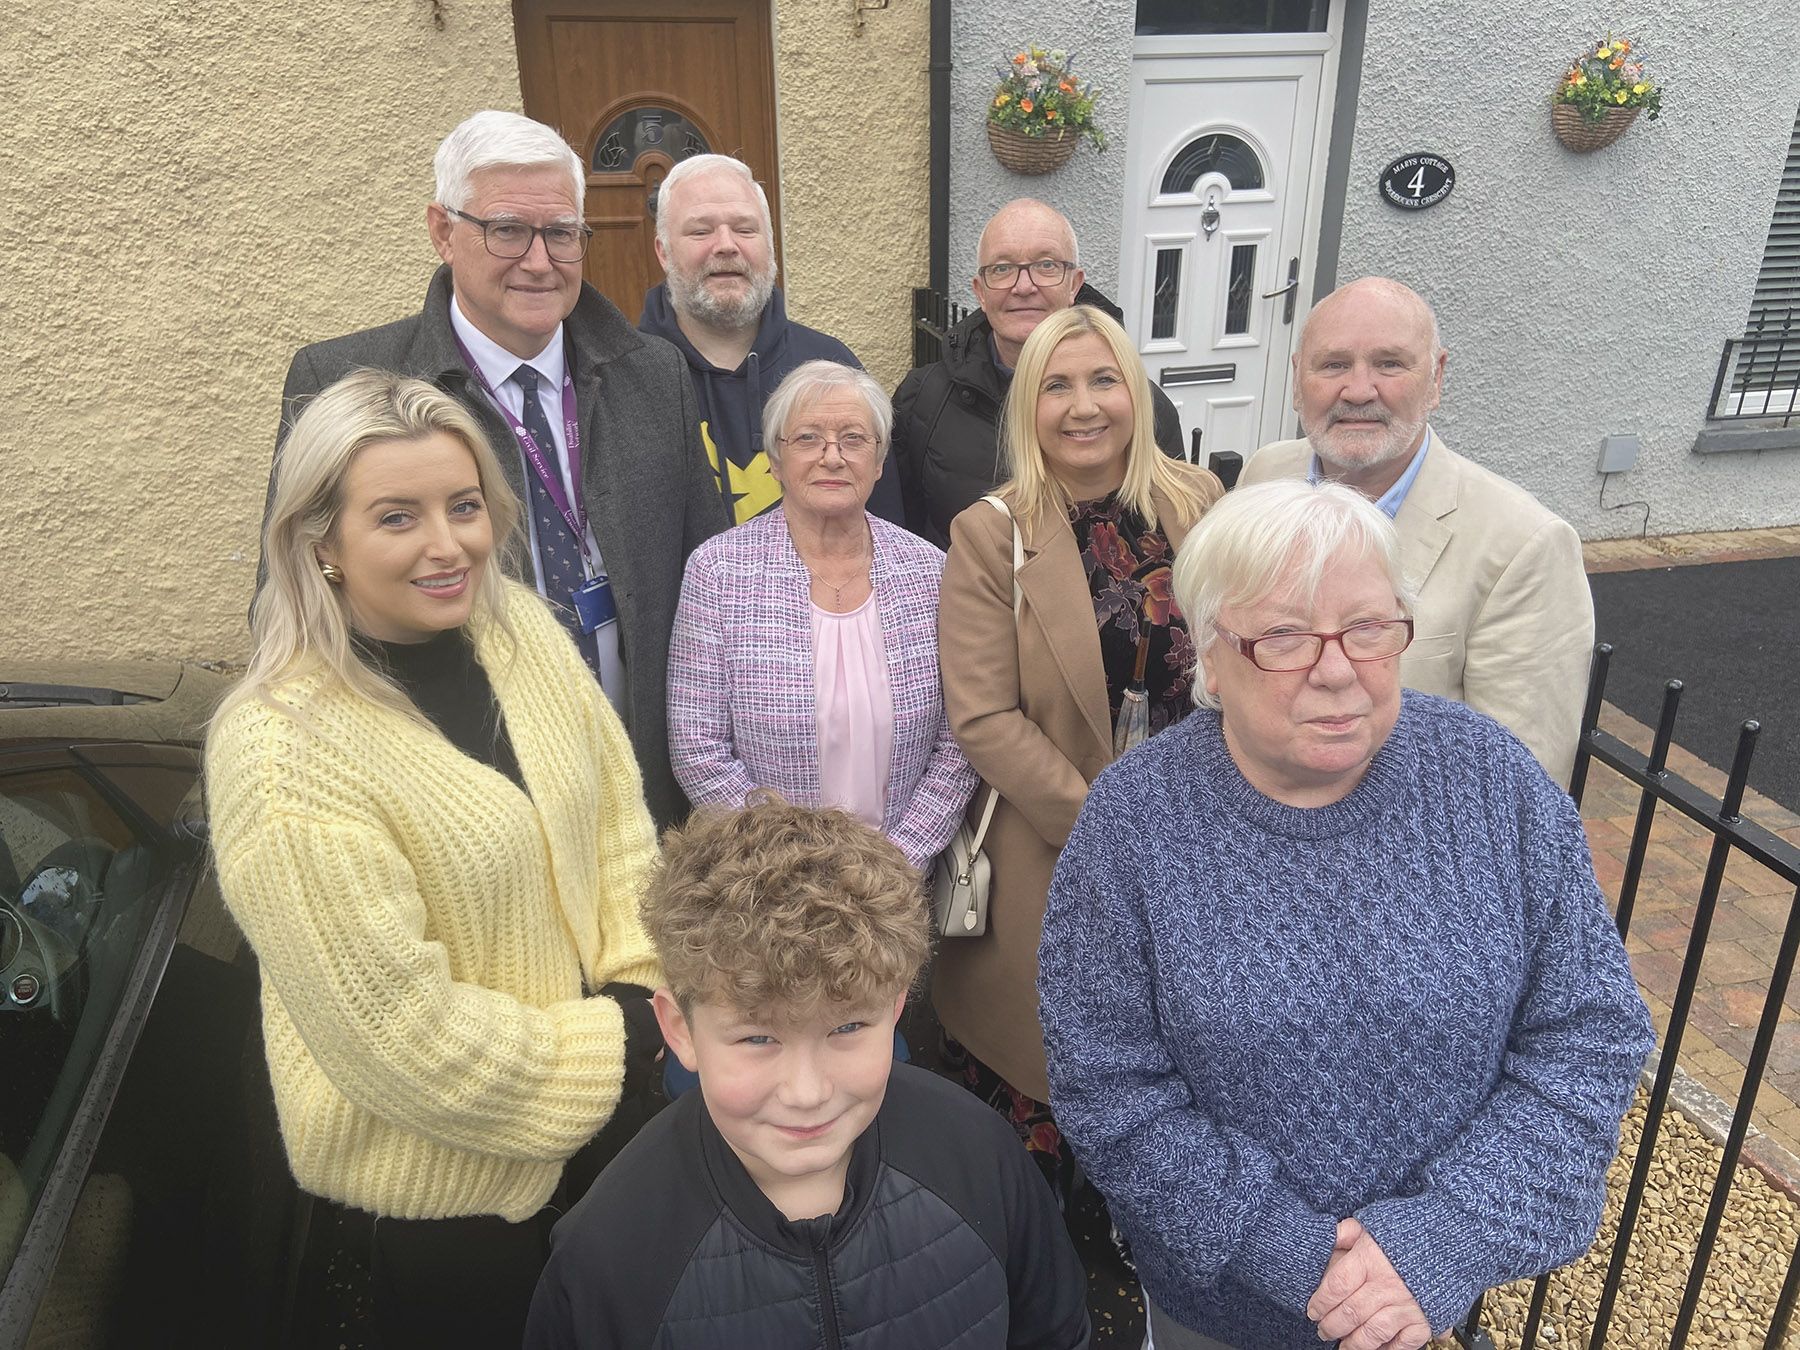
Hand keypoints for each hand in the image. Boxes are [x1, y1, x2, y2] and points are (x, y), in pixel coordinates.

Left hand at [1306, 1218, 1430, 1349]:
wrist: (1453, 1237)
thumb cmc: (1410, 1230)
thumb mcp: (1373, 1223)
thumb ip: (1346, 1232)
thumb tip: (1326, 1238)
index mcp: (1371, 1258)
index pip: (1336, 1286)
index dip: (1320, 1302)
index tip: (1312, 1310)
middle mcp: (1388, 1284)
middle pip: (1350, 1312)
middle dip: (1331, 1326)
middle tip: (1323, 1330)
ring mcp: (1408, 1305)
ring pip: (1373, 1333)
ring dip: (1354, 1343)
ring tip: (1344, 1346)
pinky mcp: (1426, 1319)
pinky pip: (1404, 1343)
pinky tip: (1377, 1349)